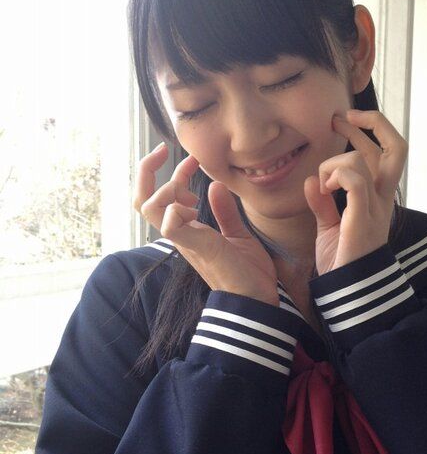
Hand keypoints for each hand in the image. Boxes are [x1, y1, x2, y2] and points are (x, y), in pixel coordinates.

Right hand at [133, 144, 279, 305]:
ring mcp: (185, 241)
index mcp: (187, 231)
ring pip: (148, 209)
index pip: (160, 199)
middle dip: (147, 171)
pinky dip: (176, 209)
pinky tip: (194, 208)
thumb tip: (215, 185)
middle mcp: (180, 234)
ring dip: (164, 188)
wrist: (258, 300)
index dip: (168, 173)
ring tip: (190, 189)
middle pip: (142, 201)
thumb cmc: (248, 273)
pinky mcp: (197, 248)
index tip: (190, 158)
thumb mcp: (237, 235)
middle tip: (168, 153)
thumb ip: (225, 212)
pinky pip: (169, 224)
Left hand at [303, 110, 407, 274]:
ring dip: (335, 162)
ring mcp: (376, 206)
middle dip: (369, 123)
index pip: (386, 152)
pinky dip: (336, 175)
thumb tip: (311, 181)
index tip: (342, 121)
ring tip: (322, 184)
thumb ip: (323, 203)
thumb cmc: (342, 262)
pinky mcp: (363, 216)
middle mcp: (382, 198)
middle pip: (396, 146)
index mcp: (377, 197)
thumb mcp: (328, 227)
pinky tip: (324, 189)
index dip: (368, 130)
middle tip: (338, 118)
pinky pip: (355, 180)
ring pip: (365, 159)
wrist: (348, 290)